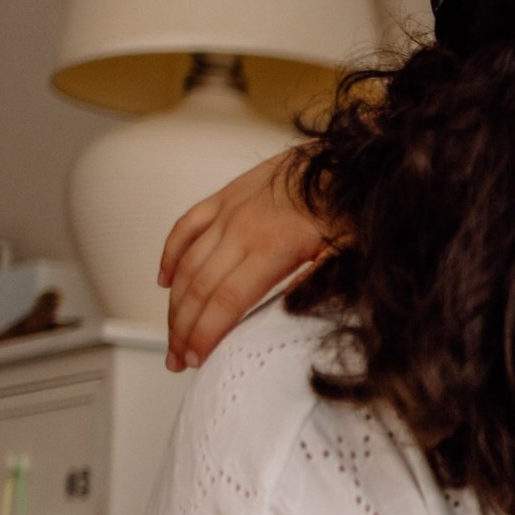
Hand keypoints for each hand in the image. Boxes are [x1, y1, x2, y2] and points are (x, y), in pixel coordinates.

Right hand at [157, 150, 331, 371]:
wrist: (345, 155)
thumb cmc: (351, 203)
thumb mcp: (350, 250)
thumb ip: (321, 279)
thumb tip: (291, 307)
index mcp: (273, 247)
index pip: (227, 301)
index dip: (206, 333)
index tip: (194, 359)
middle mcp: (241, 229)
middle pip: (199, 288)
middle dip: (183, 329)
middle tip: (176, 360)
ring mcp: (228, 212)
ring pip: (186, 263)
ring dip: (173, 303)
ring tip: (170, 335)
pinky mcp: (224, 197)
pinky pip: (185, 226)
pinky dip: (169, 254)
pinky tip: (163, 281)